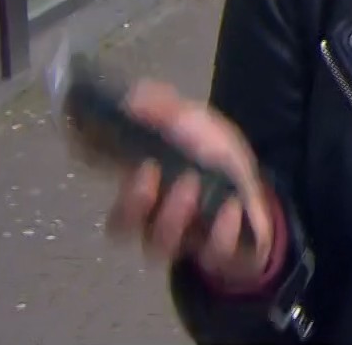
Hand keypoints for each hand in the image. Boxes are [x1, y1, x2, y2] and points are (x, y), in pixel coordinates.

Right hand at [105, 81, 274, 287]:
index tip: (103, 152)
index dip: (96, 172)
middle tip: (150, 172)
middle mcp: (154, 220)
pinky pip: (212, 255)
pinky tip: (231, 206)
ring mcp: (184, 241)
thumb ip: (164, 108)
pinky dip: (221, 231)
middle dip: (131, 202)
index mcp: (142, 188)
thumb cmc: (212, 154)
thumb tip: (133, 97)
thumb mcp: (193, 121)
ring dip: (173, 214)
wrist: (254, 186)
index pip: (106, 190)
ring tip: (192, 182)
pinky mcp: (217, 254)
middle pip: (122, 227)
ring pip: (159, 246)